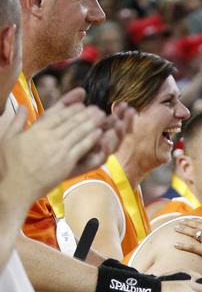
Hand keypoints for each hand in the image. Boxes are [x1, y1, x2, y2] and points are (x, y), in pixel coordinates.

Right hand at [0, 90, 133, 205]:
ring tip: (102, 117)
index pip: (59, 115)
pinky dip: (92, 139)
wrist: (16, 186)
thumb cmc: (10, 165)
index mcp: (37, 129)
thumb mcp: (8, 137)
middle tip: (97, 109)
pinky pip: (82, 147)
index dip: (72, 109)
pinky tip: (99, 133)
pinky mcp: (66, 162)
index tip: (81, 105)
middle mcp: (50, 136)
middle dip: (86, 114)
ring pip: (79, 132)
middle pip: (72, 121)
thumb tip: (22, 107)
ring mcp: (59, 149)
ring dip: (92, 123)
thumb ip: (18, 120)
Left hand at [174, 219, 201, 278]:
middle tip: (179, 222)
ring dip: (183, 230)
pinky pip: (192, 247)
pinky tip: (175, 245)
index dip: (196, 220)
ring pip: (194, 233)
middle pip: (198, 225)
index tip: (189, 220)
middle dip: (187, 223)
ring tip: (176, 228)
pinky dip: (183, 245)